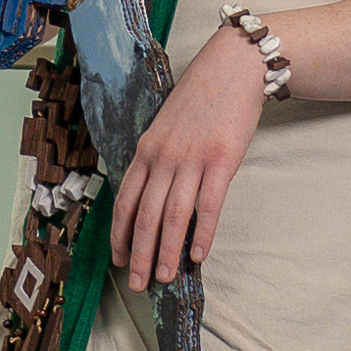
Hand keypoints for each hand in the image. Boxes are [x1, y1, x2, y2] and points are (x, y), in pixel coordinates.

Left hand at [111, 26, 266, 289]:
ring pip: (172, 216)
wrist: (232, 67)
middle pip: (145, 216)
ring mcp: (191, 160)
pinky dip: (201, 234)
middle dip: (138, 254)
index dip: (119, 234)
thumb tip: (153, 195)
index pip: (124, 200)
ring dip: (166, 251)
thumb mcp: (166, 127)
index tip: (117, 259)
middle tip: (137, 283)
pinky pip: (208, 206)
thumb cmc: (200, 98)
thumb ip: (157, 159)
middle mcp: (162, 157)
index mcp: (145, 150)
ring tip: (163, 277)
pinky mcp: (221, 161)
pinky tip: (198, 255)